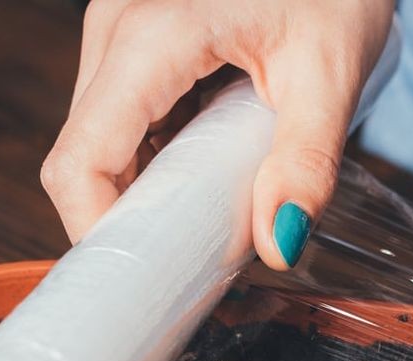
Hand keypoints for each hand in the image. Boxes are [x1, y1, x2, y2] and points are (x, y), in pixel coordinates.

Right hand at [40, 0, 394, 267]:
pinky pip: (125, 119)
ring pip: (99, 139)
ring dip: (142, 192)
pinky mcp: (138, 42)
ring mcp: (121, 32)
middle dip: (127, 219)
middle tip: (187, 265)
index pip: (81, 158)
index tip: (143, 278)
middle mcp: (117, 28)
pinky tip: (206, 180)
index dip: (97, 231)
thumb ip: (306, 162)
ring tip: (203, 227)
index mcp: (150, 34)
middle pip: (83, 154)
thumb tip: (278, 245)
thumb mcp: (330, 72)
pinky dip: (157, 161)